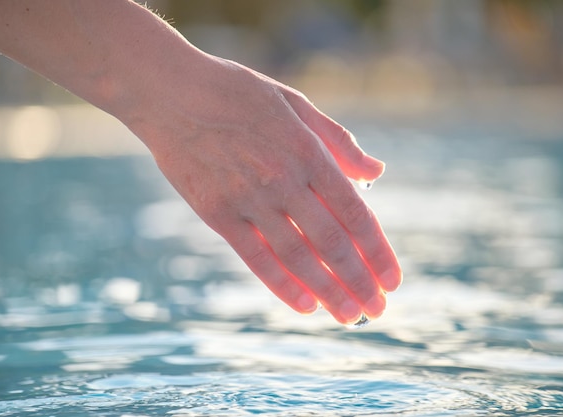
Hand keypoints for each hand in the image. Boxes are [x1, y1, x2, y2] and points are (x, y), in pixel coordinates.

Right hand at [131, 56, 401, 324]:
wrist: (170, 93)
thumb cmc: (237, 93)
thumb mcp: (295, 102)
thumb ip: (338, 140)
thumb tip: (376, 173)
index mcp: (306, 150)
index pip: (354, 212)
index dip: (376, 251)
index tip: (392, 278)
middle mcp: (281, 179)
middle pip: (329, 243)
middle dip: (358, 282)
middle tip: (377, 310)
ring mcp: (247, 199)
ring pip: (296, 257)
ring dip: (327, 292)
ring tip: (348, 317)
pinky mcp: (216, 213)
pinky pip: (255, 257)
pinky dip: (281, 285)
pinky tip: (304, 305)